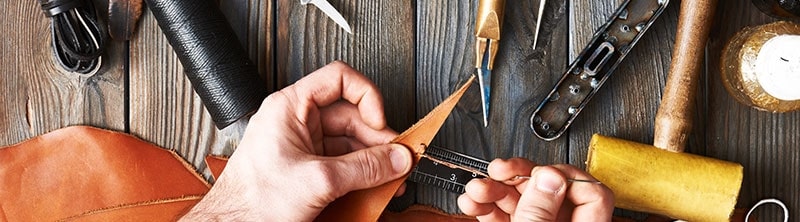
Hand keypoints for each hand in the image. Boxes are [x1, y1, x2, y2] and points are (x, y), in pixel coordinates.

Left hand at [182, 61, 412, 220]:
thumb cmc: (252, 203)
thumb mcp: (318, 180)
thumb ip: (364, 168)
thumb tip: (396, 158)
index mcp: (291, 108)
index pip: (339, 79)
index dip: (367, 97)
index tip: (380, 124)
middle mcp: (297, 122)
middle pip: (351, 116)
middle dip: (377, 139)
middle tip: (397, 161)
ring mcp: (302, 146)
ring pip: (349, 143)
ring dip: (373, 161)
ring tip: (390, 180)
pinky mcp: (306, 169)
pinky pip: (341, 164)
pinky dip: (360, 175)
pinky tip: (373, 189)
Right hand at [457, 158, 613, 221]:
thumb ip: (539, 211)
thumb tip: (549, 177)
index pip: (592, 192)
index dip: (565, 175)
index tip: (539, 172)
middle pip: (550, 190)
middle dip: (518, 176)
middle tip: (500, 171)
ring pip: (522, 201)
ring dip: (494, 189)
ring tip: (476, 189)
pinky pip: (505, 215)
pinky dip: (487, 206)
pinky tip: (472, 202)